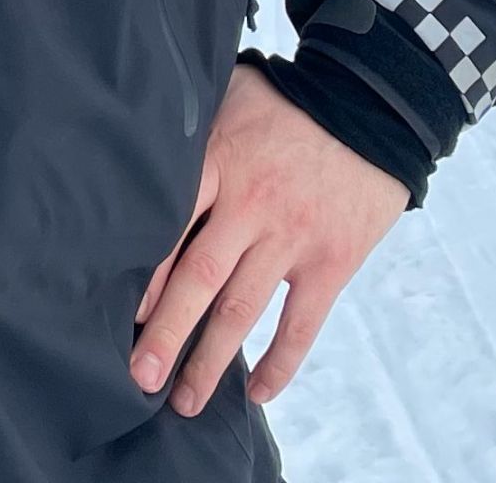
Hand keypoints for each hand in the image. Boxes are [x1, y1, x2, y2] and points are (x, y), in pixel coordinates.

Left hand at [131, 61, 408, 413]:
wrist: (374, 104)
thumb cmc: (290, 99)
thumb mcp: (232, 95)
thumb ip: (192, 128)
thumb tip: (138, 139)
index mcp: (219, 162)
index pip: (172, 226)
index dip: (145, 274)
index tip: (121, 315)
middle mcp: (252, 206)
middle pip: (199, 278)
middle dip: (166, 334)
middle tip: (138, 378)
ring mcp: (293, 237)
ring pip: (242, 310)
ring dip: (210, 361)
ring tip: (183, 401)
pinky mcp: (332, 260)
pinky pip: (302, 324)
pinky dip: (280, 363)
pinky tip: (257, 392)